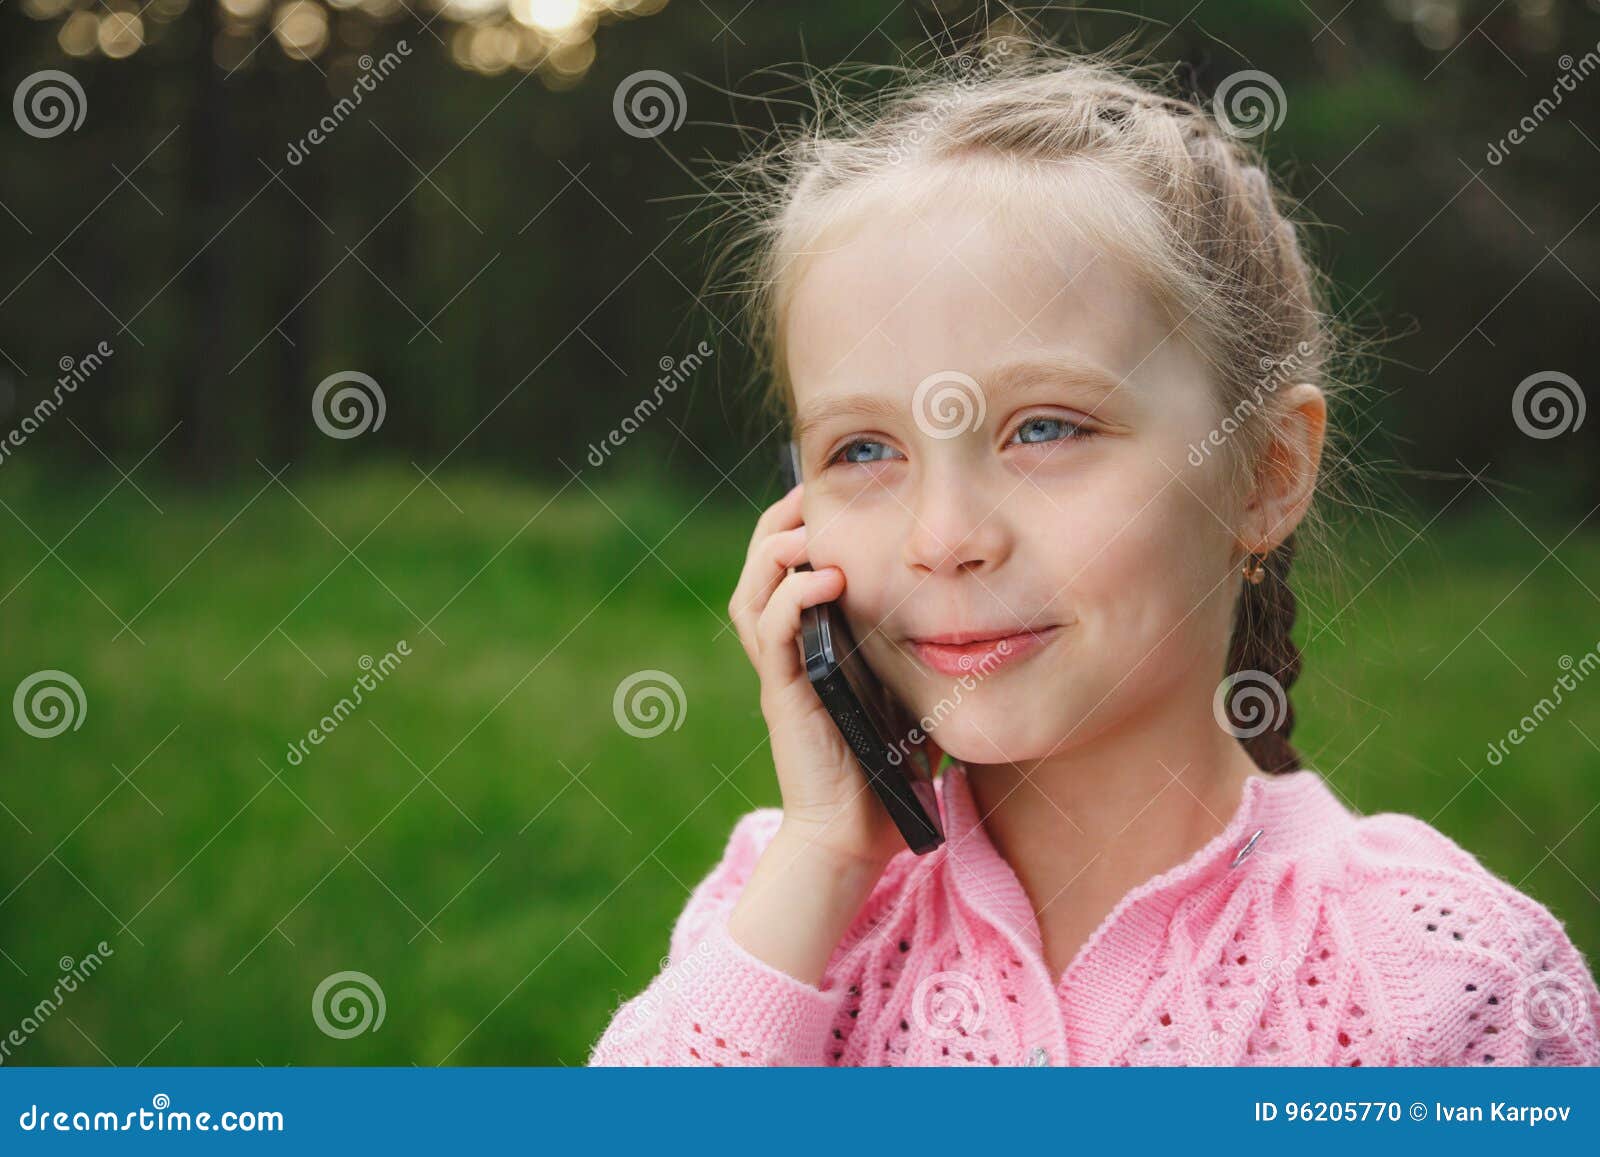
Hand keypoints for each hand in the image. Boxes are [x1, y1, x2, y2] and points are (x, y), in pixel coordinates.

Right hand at [726, 481, 906, 871]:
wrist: (858, 834)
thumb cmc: (889, 767)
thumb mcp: (908, 688)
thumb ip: (919, 648)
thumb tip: (975, 609)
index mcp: (815, 643)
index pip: (791, 567)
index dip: (804, 524)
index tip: (839, 491)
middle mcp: (789, 652)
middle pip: (759, 568)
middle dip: (780, 522)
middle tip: (812, 491)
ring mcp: (782, 673)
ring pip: (751, 591)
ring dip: (774, 551)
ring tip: (807, 527)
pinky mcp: (784, 694)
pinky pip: (771, 632)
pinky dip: (790, 597)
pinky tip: (824, 578)